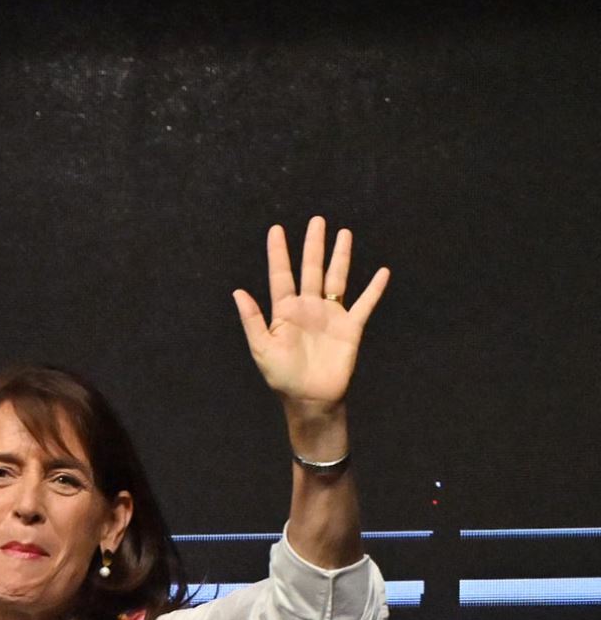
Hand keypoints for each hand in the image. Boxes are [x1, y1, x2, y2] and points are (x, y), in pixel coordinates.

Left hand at [233, 216, 388, 414]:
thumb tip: (237, 291)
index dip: (279, 252)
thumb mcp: (262, 348)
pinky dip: (374, 288)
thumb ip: (252, 320)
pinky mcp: (350, 327)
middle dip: (313, 245)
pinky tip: (382, 271)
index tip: (276, 229)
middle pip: (311, 269)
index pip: (281, 275)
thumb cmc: (282, 377)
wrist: (310, 399)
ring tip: (343, 233)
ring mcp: (330, 315)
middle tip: (317, 220)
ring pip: (337, 279)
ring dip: (341, 256)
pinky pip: (365, 303)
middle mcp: (308, 307)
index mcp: (284, 311)